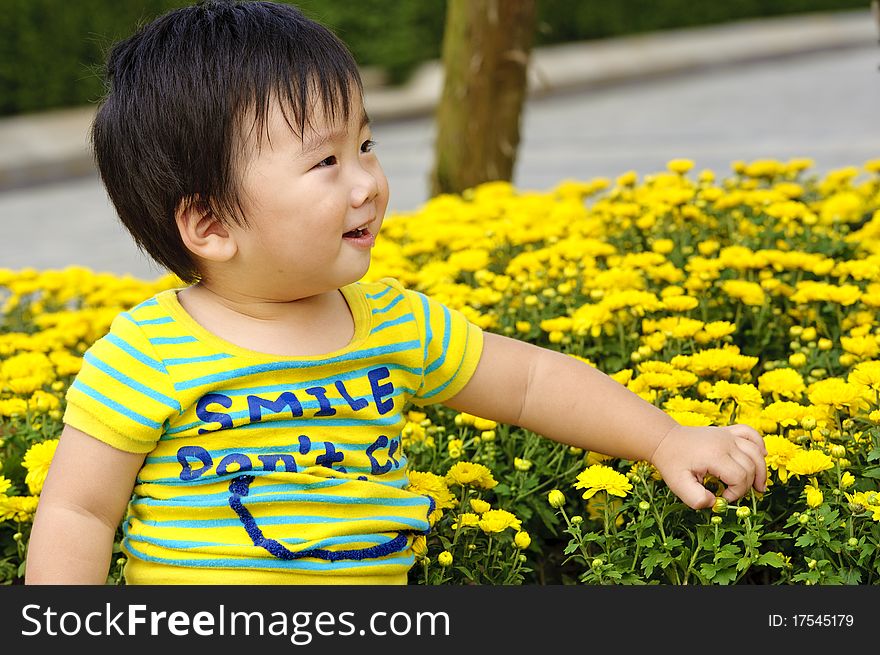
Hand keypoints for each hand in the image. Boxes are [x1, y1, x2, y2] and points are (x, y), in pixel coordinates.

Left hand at [649, 423, 767, 509]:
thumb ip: (695, 499)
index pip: (739, 477)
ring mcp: (727, 434)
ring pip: (755, 452)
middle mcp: (724, 442)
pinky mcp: (727, 431)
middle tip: (732, 494)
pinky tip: (761, 456)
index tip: (722, 498)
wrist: (664, 440)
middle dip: (746, 485)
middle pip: (750, 467)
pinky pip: (750, 433)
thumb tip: (715, 503)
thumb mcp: (678, 485)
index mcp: (714, 455)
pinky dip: (759, 445)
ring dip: (761, 470)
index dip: (736, 493)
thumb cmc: (671, 463)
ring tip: (759, 487)